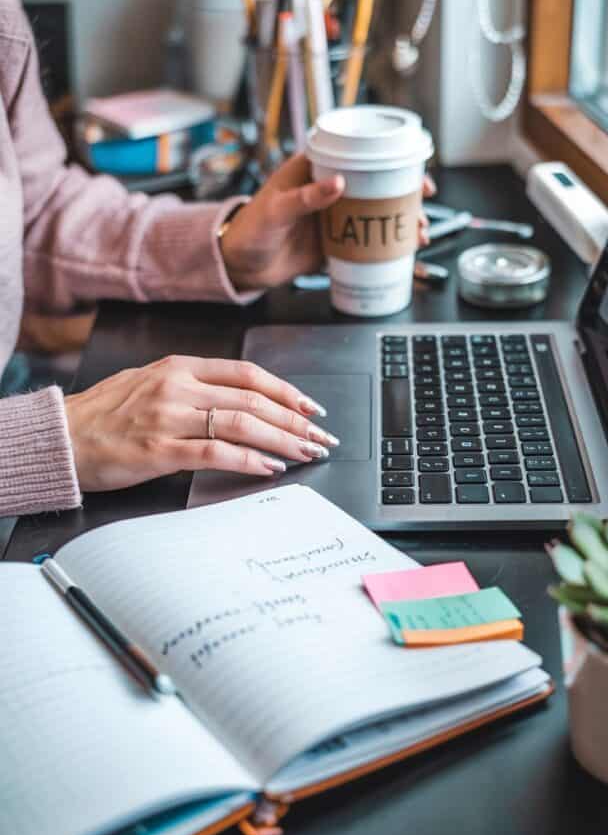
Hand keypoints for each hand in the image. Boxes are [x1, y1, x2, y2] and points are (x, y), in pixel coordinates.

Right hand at [64, 355, 338, 491]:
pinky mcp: (160, 449)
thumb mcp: (150, 383)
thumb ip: (193, 387)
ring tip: (306, 453)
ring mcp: (170, 416)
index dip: (286, 391)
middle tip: (321, 438)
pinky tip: (270, 467)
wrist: (61, 436)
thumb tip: (240, 403)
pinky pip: (217, 453)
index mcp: (180, 367)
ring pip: (243, 424)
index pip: (248, 374)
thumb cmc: (104, 414)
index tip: (311, 408)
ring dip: (283, 441)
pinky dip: (250, 460)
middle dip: (295, 420)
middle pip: (254, 400)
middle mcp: (179, 386)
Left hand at [220, 153, 436, 289]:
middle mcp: (329, 191)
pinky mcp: (335, 243)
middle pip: (376, 186)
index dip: (390, 160)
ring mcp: (335, 217)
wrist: (240, 265)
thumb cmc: (249, 229)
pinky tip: (403, 251)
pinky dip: (387, 246)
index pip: (358, 157)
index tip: (413, 171)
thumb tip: (338, 183)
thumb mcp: (275, 210)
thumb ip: (304, 198)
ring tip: (417, 234)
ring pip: (377, 215)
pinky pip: (367, 242)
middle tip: (421, 207)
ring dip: (400, 222)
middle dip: (405, 196)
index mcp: (314, 171)